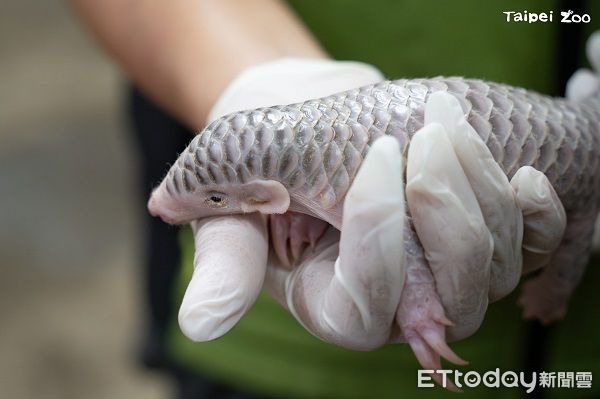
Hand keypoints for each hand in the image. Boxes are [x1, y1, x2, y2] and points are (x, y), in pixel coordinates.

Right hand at [174, 60, 565, 353]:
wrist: (310, 127)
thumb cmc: (266, 168)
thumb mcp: (232, 213)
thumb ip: (224, 266)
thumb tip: (200, 324)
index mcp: (334, 305)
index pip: (369, 300)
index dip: (379, 230)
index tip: (378, 153)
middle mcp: (398, 303)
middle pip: (454, 299)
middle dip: (447, 212)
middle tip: (429, 135)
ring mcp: (443, 274)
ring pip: (497, 266)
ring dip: (483, 190)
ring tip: (449, 122)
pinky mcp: (478, 237)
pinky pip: (535, 246)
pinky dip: (537, 216)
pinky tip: (522, 176)